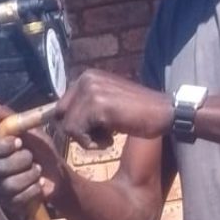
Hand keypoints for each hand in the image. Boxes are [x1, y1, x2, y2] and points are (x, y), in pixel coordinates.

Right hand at [0, 98, 68, 219]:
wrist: (58, 176)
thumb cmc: (41, 151)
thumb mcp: (28, 130)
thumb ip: (7, 117)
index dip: (2, 146)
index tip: (19, 143)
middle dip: (22, 162)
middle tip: (32, 158)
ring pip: (9, 185)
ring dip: (30, 176)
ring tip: (38, 171)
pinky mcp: (6, 204)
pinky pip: (17, 199)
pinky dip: (33, 190)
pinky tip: (39, 185)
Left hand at [55, 69, 172, 148]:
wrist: (165, 113)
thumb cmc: (137, 113)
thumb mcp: (108, 103)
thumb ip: (85, 106)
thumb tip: (55, 118)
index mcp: (87, 76)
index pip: (60, 106)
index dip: (73, 124)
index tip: (94, 129)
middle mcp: (86, 78)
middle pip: (59, 116)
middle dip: (77, 131)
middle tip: (102, 134)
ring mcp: (91, 90)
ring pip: (67, 127)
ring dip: (87, 139)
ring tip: (109, 136)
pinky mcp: (97, 106)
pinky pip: (77, 133)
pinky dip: (92, 143)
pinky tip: (112, 139)